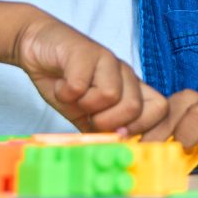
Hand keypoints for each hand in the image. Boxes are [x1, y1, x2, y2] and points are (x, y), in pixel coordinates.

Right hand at [10, 10, 151, 132]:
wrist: (38, 48)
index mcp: (130, 88)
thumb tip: (116, 150)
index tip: (115, 137)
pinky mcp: (86, 52)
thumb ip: (101, 130)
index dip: (141, 128)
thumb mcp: (85, 114)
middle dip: (106, 122)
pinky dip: (64, 93)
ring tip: (72, 96)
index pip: (159, 108)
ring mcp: (108, 59)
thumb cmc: (65, 82)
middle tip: (87, 115)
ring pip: (110, 96)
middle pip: (134, 107)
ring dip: (83, 105)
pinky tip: (60, 85)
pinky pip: (79, 86)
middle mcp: (125, 72)